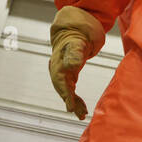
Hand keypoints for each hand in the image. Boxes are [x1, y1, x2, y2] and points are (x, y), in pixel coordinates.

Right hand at [49, 6, 104, 120]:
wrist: (74, 27)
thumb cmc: (77, 34)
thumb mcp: (77, 42)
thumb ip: (74, 53)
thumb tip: (72, 66)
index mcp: (58, 63)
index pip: (60, 81)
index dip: (65, 94)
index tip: (70, 106)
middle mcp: (58, 69)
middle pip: (62, 89)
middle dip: (69, 102)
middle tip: (78, 113)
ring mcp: (62, 72)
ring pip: (66, 91)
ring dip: (73, 103)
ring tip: (82, 115)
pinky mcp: (68, 75)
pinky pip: (70, 90)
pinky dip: (75, 99)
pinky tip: (82, 108)